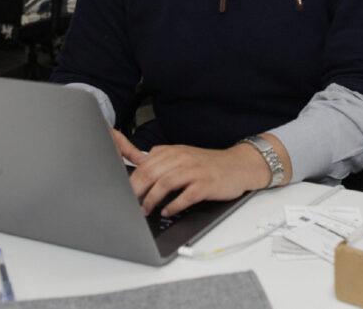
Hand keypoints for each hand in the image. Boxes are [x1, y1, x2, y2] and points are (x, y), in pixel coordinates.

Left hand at [108, 130, 288, 216]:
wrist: (238, 165)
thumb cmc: (209, 164)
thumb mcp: (185, 155)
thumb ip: (164, 158)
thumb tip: (140, 165)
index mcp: (175, 152)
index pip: (146, 164)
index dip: (133, 179)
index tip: (124, 192)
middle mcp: (183, 158)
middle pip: (153, 172)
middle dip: (138, 190)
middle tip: (131, 204)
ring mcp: (195, 171)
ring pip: (166, 183)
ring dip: (152, 198)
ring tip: (146, 210)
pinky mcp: (206, 184)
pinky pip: (186, 195)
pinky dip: (174, 204)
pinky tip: (167, 211)